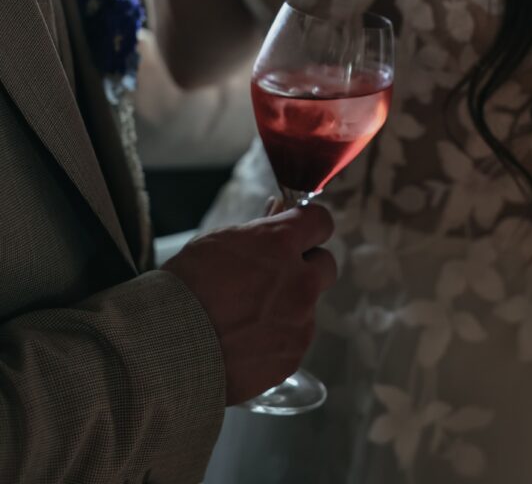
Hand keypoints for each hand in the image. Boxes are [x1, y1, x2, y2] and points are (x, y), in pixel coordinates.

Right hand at [162, 204, 336, 404]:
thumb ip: (259, 229)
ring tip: (248, 316)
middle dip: (307, 267)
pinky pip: (295, 338)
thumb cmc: (186, 289)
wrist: (168, 351)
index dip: (310, 225)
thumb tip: (279, 211)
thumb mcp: (219, 242)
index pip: (321, 221)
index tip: (301, 232)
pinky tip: (247, 340)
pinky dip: (279, 337)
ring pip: (309, 305)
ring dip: (290, 304)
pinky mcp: (294, 355)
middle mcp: (300, 280)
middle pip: (326, 264)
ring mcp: (300, 320)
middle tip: (277, 275)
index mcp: (280, 244)